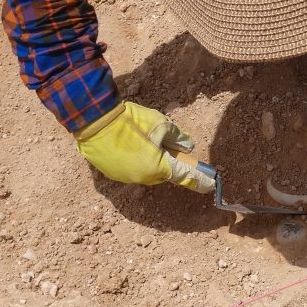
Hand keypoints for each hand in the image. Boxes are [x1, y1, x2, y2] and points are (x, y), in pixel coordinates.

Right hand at [74, 101, 213, 192]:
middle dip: (169, 163)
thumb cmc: (130, 122)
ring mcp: (126, 178)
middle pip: (165, 173)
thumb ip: (178, 138)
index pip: (185, 177)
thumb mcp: (161, 124)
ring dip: (151, 161)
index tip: (212, 185)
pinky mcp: (112, 174)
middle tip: (168, 146)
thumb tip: (188, 147)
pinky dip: (136, 161)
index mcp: (158, 168)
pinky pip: (131, 170)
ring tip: (144, 141)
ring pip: (147, 172)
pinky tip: (130, 145)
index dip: (200, 181)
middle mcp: (143, 178)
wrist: (94, 121)